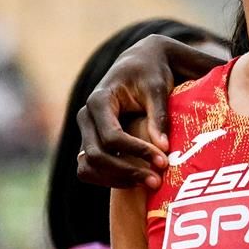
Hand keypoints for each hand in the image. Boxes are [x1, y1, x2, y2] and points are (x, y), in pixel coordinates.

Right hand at [74, 35, 213, 189]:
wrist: (139, 64)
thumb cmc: (151, 74)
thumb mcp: (158, 89)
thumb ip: (159, 116)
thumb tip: (163, 147)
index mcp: (99, 100)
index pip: (112, 137)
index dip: (137, 152)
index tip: (164, 161)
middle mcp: (86, 116)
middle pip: (97, 155)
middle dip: (127, 171)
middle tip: (157, 181)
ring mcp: (85, 131)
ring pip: (89, 166)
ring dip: (117, 179)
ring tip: (149, 183)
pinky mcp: (90, 141)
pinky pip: (88, 168)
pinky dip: (108, 179)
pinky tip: (135, 181)